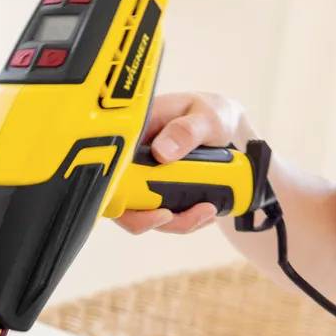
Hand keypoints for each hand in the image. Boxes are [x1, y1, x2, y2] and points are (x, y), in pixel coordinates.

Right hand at [115, 91, 254, 235]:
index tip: (151, 206)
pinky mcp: (156, 191)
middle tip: (187, 213)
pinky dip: (184, 220)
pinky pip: (162, 216)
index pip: (111, 166)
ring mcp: (142, 177)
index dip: (119, 194)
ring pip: (142, 213)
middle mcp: (132, 158)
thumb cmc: (210, 114)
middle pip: (121, 200)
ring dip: (175, 221)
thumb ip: (186, 130)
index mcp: (134, 133)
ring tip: (207, 211)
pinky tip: (206, 211)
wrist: (224, 126)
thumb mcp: (206, 116)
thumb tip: (161, 152)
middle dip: (152, 218)